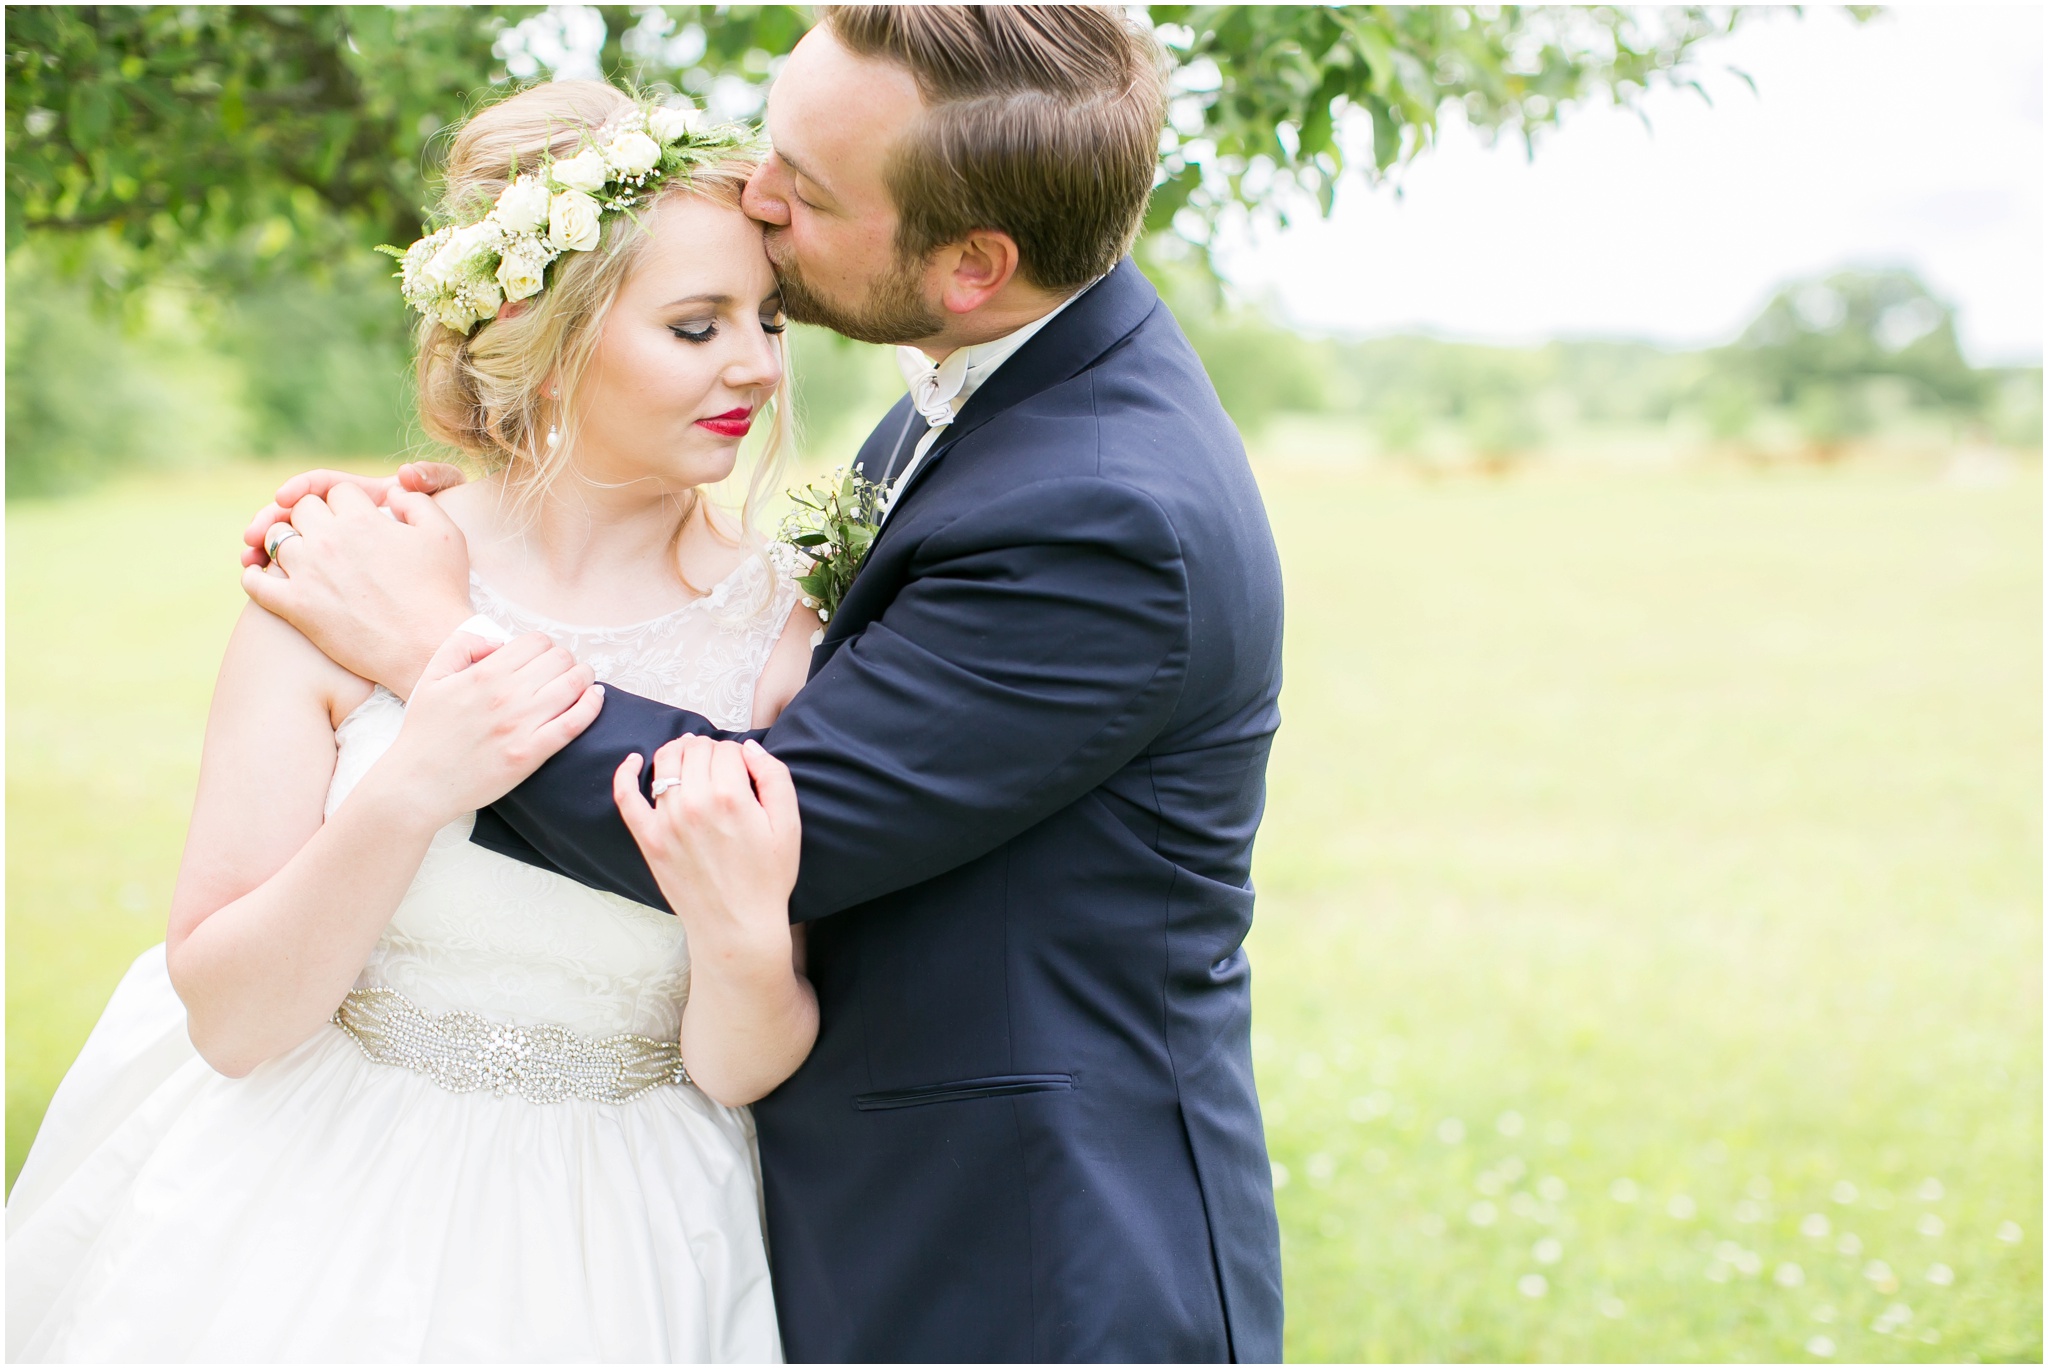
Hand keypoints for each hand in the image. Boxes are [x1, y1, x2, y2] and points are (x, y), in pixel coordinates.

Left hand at [241, 482, 472, 697]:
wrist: (430, 648)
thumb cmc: (443, 592)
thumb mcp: (446, 535)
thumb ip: (416, 502)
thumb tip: (391, 491)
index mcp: (362, 520)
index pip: (336, 491)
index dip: (346, 502)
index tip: (353, 517)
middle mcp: (329, 540)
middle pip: (301, 509)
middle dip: (314, 515)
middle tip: (327, 534)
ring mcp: (308, 574)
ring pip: (275, 539)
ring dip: (285, 541)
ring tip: (300, 555)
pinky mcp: (296, 608)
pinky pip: (256, 583)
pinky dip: (254, 575)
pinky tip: (263, 576)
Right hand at [372, 628, 603, 827]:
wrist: (419, 784)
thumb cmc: (425, 732)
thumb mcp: (432, 677)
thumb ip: (461, 645)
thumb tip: (498, 640)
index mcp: (484, 673)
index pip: (536, 642)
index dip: (543, 646)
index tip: (542, 659)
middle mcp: (506, 695)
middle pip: (559, 659)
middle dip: (565, 660)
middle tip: (561, 672)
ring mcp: (521, 725)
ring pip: (574, 684)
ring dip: (583, 677)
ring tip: (582, 681)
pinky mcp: (532, 753)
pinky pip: (575, 722)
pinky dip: (592, 705)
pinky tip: (595, 698)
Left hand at [612, 737, 800, 955]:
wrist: (738, 926)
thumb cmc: (767, 879)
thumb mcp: (788, 826)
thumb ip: (775, 777)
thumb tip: (749, 747)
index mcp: (731, 797)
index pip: (727, 749)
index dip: (737, 753)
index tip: (742, 768)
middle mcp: (695, 803)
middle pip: (696, 750)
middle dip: (709, 749)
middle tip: (719, 764)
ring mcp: (666, 821)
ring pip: (666, 762)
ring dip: (678, 752)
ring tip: (689, 757)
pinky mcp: (649, 839)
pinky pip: (626, 796)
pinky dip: (625, 773)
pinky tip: (634, 761)